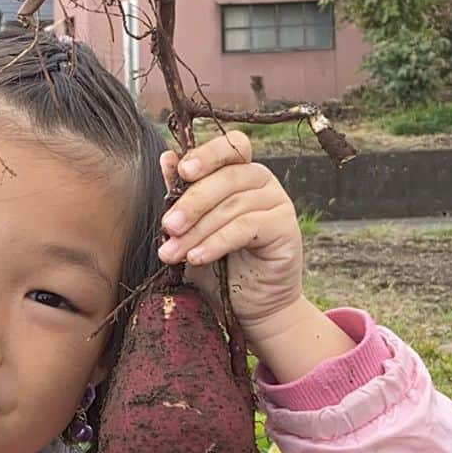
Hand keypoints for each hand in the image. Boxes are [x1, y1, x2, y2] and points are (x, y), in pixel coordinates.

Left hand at [157, 131, 302, 332]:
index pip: (229, 146)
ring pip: (232, 205)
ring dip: (197, 231)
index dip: (207, 154)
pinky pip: (247, 227)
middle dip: (191, 203)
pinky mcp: (285, 227)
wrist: (250, 306)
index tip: (182, 171)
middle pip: (226, 177)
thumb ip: (180, 195)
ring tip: (173, 254)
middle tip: (167, 227)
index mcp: (239, 171)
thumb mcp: (191, 230)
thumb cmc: (218, 265)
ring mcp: (277, 201)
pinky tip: (198, 258)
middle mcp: (261, 180)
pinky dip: (218, 242)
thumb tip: (166, 158)